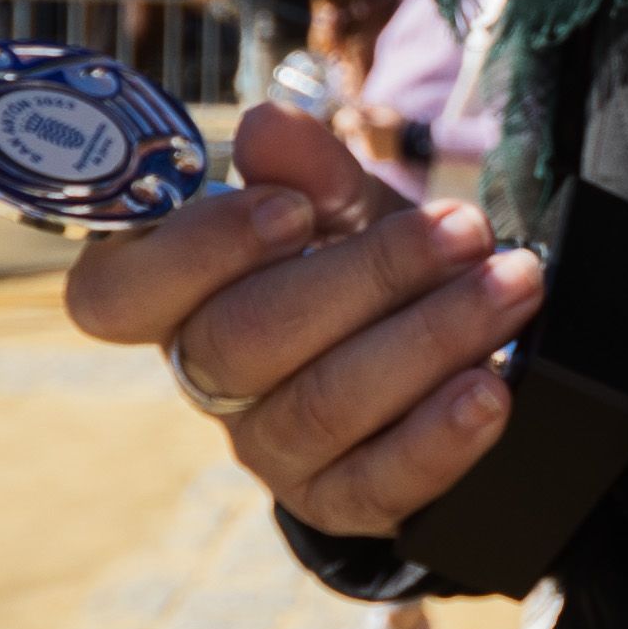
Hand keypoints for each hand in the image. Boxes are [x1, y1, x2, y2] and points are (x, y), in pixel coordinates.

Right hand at [62, 103, 543, 536]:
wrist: (434, 336)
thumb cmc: (360, 259)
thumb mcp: (343, 202)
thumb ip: (308, 167)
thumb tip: (267, 128)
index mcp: (175, 296)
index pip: (116, 295)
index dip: (196, 253)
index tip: (292, 210)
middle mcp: (206, 378)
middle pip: (246, 340)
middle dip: (367, 277)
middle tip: (464, 229)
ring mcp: (266, 448)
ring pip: (325, 405)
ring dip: (430, 339)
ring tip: (511, 285)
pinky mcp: (334, 500)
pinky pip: (375, 484)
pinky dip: (438, 437)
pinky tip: (488, 391)